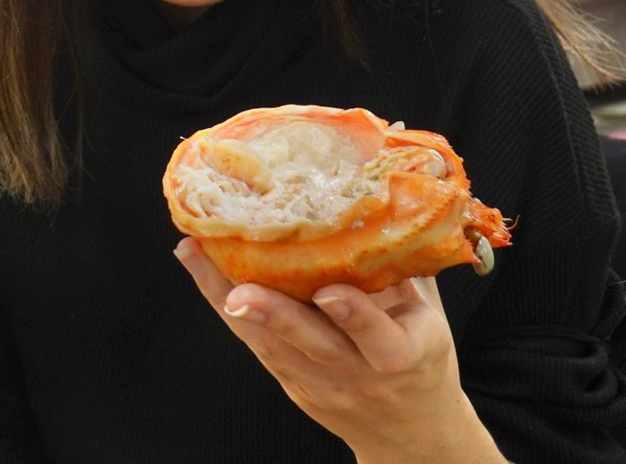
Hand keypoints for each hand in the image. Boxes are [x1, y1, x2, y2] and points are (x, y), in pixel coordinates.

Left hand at [174, 238, 501, 462]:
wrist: (410, 430)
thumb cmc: (422, 355)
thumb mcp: (430, 316)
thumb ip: (405, 266)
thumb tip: (392, 194)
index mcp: (405, 354)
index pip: (379, 339)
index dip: (354, 315)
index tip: (330, 291)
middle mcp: (358, 373)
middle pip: (313, 346)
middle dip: (274, 317)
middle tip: (239, 291)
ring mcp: (321, 383)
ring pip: (270, 344)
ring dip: (226, 298)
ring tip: (195, 254)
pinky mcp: (292, 384)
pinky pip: (255, 344)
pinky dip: (223, 304)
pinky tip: (199, 268)